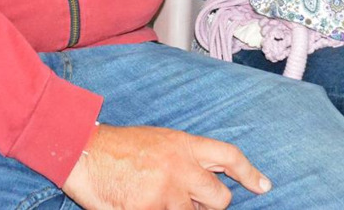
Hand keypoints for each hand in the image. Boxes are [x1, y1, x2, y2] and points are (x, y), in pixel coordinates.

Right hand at [62, 123, 270, 209]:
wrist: (80, 148)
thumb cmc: (114, 147)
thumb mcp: (157, 141)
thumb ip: (183, 158)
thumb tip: (203, 179)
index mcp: (183, 145)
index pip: (228, 156)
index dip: (249, 173)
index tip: (263, 186)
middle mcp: (181, 167)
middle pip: (220, 199)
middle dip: (210, 207)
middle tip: (190, 204)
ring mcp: (166, 192)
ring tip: (152, 198)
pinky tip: (138, 204)